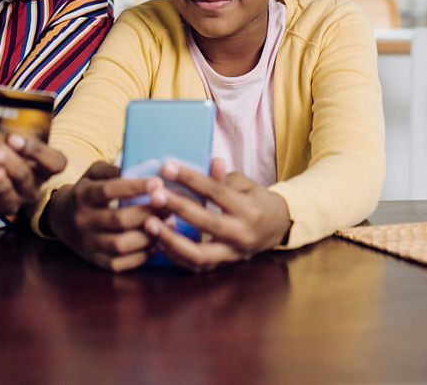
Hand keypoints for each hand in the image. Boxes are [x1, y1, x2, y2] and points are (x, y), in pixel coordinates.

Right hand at [44, 161, 166, 271]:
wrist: (60, 218)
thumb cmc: (87, 191)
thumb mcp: (94, 173)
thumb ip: (114, 169)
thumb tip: (143, 169)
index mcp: (83, 195)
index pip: (109, 191)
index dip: (134, 187)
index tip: (158, 182)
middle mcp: (83, 220)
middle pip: (119, 220)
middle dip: (148, 212)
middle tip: (170, 205)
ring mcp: (87, 243)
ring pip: (121, 245)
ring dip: (148, 235)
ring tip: (168, 224)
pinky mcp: (94, 260)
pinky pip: (120, 263)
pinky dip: (141, 255)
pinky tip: (156, 242)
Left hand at [144, 157, 290, 271]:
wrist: (276, 228)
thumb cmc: (255, 200)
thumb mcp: (245, 184)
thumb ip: (224, 177)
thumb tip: (211, 161)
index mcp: (249, 209)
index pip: (216, 191)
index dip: (191, 179)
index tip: (166, 167)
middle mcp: (242, 234)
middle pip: (206, 222)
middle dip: (178, 208)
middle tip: (154, 195)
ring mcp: (232, 253)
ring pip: (199, 254)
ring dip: (171, 240)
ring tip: (149, 224)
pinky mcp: (223, 265)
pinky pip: (196, 266)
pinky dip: (175, 255)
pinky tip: (157, 241)